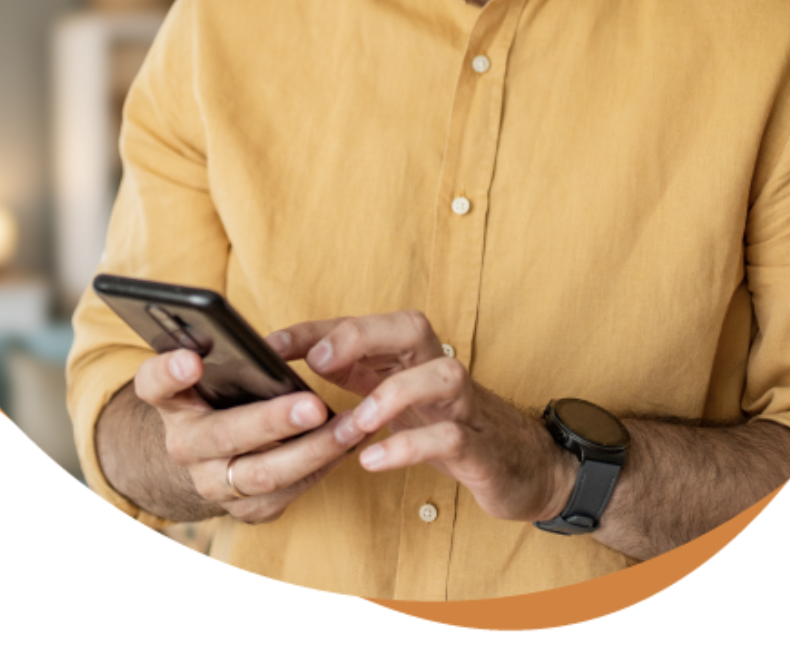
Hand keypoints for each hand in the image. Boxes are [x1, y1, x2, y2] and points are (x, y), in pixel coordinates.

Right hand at [131, 347, 354, 523]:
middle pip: (223, 435)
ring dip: (314, 449)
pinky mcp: (246, 509)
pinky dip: (323, 466)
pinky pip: (288, 492)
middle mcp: (184, 446)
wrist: (213, 456)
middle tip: (314, 404)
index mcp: (172, 401)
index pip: (155, 384)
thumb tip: (270, 340)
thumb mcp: (214, 369)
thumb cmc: (223, 393)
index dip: (170, 372)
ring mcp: (212, 484)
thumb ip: (227, 351)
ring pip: (263, 474)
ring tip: (353, 425)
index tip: (192, 359)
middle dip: (272, 422)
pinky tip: (352, 442)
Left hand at [268, 311, 574, 523]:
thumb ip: (350, 373)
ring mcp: (462, 405)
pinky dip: (410, 445)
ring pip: (443, 375)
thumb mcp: (392, 394)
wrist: (518, 464)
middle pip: (410, 326)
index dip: (314, 330)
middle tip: (319, 361)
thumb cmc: (445, 422)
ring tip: (354, 422)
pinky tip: (373, 459)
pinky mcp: (478, 445)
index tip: (270, 344)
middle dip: (362, 336)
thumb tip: (286, 362)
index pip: (361, 325)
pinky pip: (449, 436)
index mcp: (411, 355)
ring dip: (394, 394)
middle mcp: (437, 368)